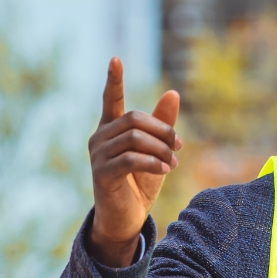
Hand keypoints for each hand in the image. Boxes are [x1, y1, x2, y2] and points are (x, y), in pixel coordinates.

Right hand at [86, 57, 182, 266]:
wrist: (125, 219)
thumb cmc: (139, 184)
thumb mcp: (156, 152)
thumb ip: (162, 124)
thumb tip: (173, 93)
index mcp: (110, 130)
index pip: (110, 100)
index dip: (113, 80)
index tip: (115, 59)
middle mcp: (99, 138)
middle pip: (133, 119)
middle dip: (161, 130)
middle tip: (178, 146)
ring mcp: (97, 156)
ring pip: (134, 138)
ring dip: (160, 149)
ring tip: (173, 163)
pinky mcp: (101, 174)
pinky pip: (131, 159)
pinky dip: (152, 162)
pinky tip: (165, 169)